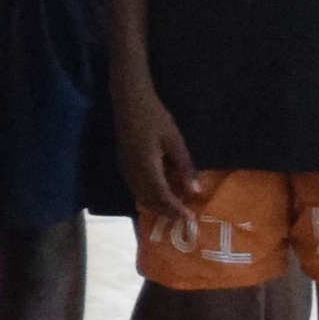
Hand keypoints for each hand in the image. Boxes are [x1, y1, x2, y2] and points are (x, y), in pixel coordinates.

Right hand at [115, 93, 204, 224]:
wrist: (129, 101)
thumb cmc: (155, 118)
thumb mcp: (174, 141)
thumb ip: (184, 167)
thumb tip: (195, 191)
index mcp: (147, 167)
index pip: (163, 197)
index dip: (176, 209)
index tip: (190, 218)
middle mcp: (133, 173)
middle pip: (150, 201)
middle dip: (167, 212)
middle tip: (183, 217)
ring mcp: (126, 169)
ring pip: (141, 197)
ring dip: (157, 206)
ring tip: (174, 208)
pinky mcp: (123, 165)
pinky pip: (135, 188)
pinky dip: (148, 196)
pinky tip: (159, 194)